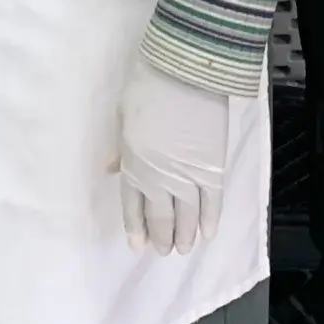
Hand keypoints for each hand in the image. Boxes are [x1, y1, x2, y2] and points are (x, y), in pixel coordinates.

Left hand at [116, 62, 229, 255]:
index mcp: (133, 165)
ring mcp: (189, 177)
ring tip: (183, 249)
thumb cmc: (148, 88)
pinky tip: (206, 235)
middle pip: (161, 218)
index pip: (133, 207)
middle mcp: (160, 179)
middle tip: (164, 250)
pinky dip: (209, 221)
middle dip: (161, 237)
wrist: (185, 73)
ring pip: (187, 217)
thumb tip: (109, 169)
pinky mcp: (214, 170)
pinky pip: (212, 204)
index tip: (139, 246)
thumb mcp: (123, 116)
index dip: (136, 228)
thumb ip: (120, 148)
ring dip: (184, 236)